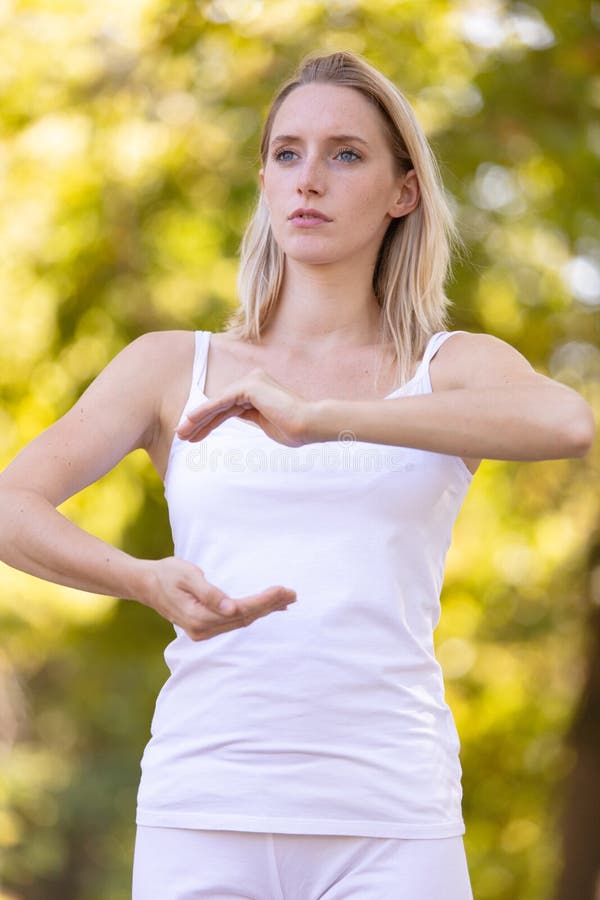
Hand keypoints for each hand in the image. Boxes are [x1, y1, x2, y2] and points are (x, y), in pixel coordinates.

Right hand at [138, 556, 296, 640]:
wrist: (146, 584)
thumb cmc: (167, 574)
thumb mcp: (187, 576)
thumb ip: (209, 592)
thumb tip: (231, 608)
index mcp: (200, 618)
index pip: (240, 611)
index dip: (263, 602)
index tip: (282, 590)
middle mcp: (204, 630)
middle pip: (245, 618)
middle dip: (270, 605)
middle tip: (293, 593)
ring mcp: (205, 631)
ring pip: (243, 620)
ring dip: (266, 609)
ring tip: (289, 598)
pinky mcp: (207, 626)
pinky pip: (236, 620)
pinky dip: (255, 612)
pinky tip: (272, 608)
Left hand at [176, 368, 313, 446]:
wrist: (310, 425)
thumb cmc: (295, 429)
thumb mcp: (266, 425)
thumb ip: (252, 418)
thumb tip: (239, 418)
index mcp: (257, 390)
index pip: (226, 409)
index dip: (208, 424)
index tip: (194, 438)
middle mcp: (252, 381)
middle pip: (218, 405)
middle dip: (199, 422)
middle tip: (181, 436)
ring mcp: (251, 381)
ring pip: (217, 404)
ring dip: (197, 419)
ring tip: (181, 434)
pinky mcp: (249, 387)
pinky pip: (222, 402)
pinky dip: (205, 411)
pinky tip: (190, 420)